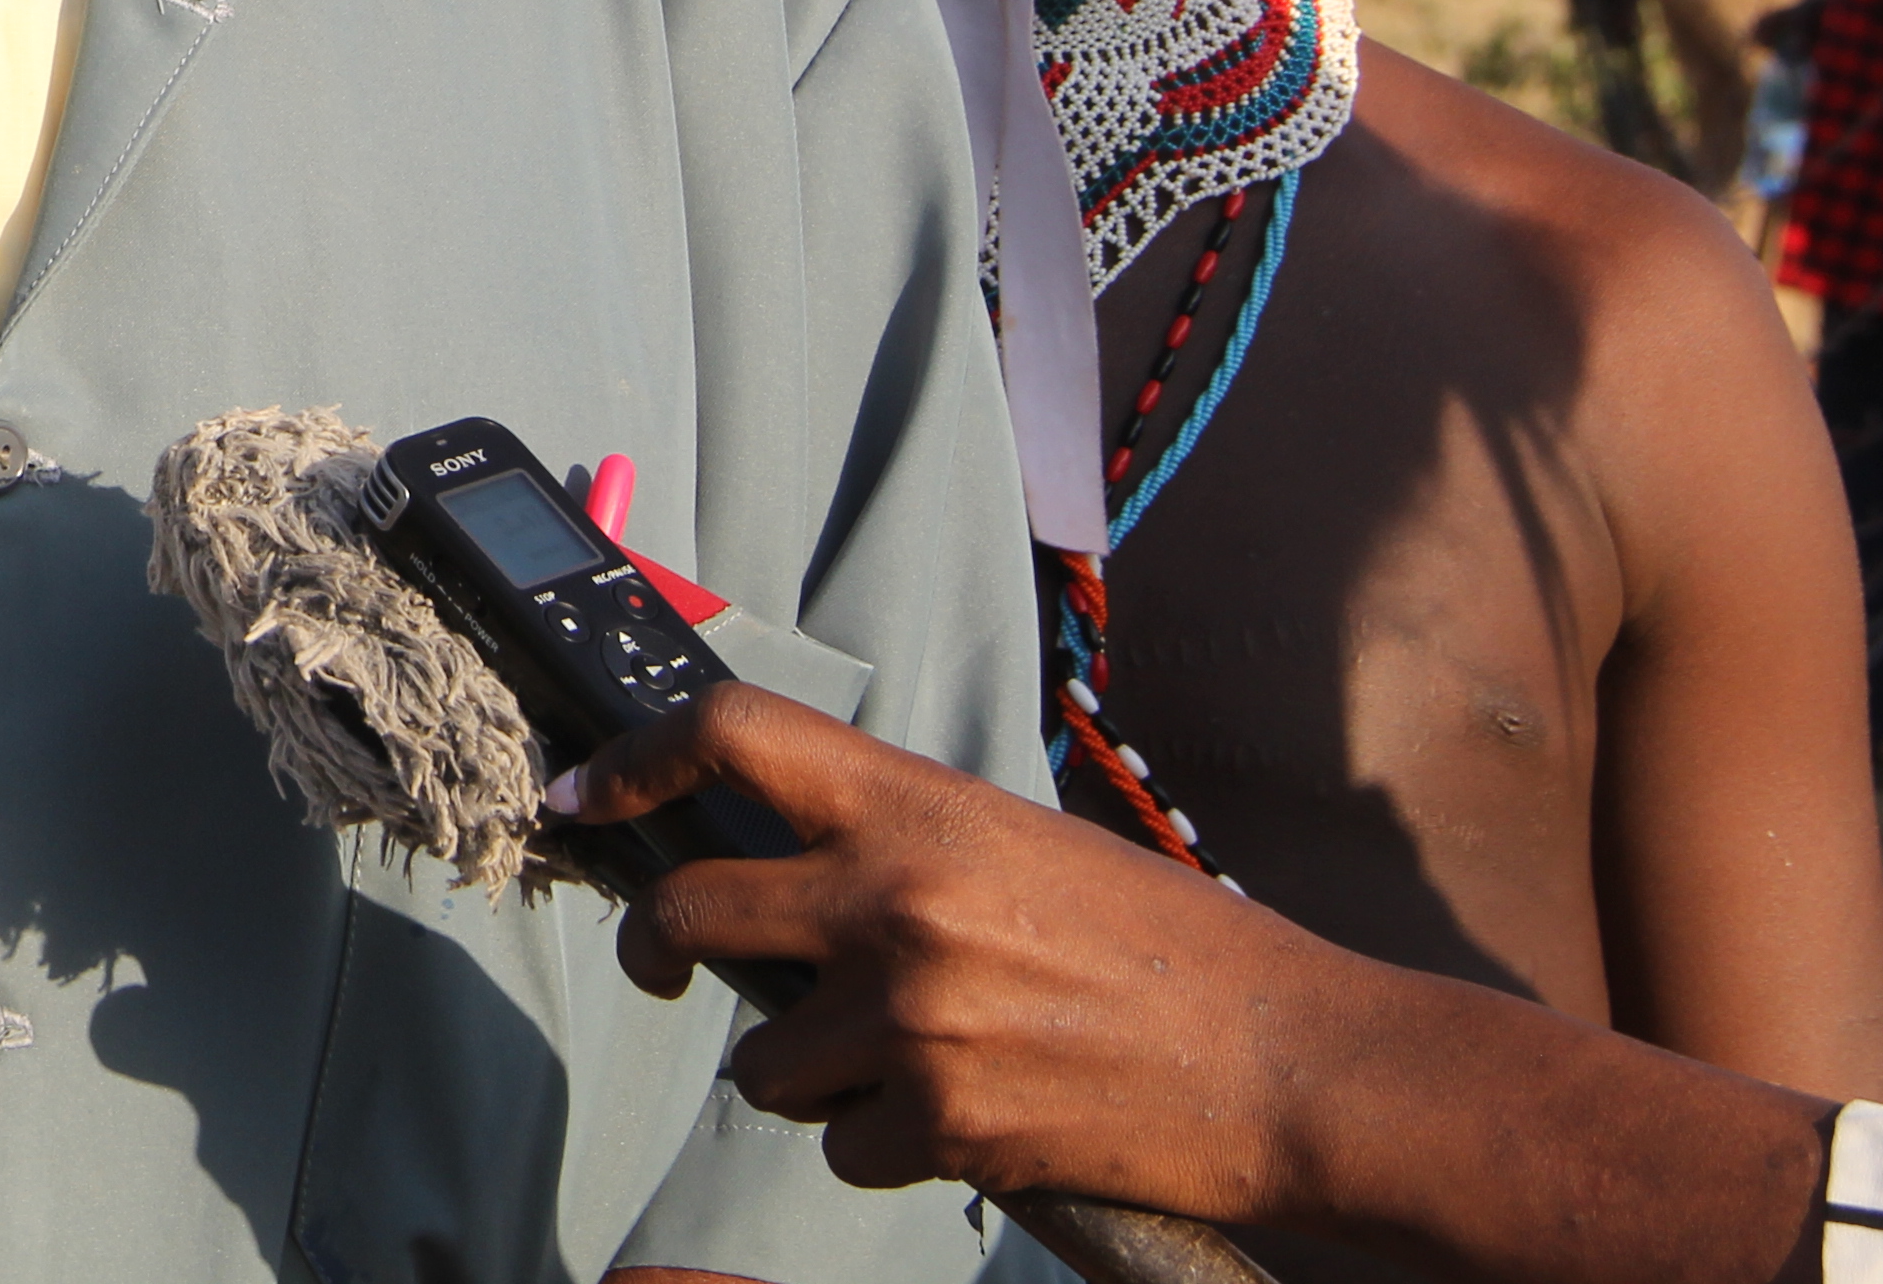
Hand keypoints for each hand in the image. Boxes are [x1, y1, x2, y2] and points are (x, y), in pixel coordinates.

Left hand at [558, 687, 1841, 1283]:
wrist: (1297, 1065)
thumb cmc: (1174, 952)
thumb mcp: (1026, 849)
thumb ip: (904, 844)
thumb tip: (789, 860)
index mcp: (920, 808)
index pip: (730, 735)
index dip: (634, 762)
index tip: (585, 796)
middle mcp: (894, 901)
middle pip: (693, 911)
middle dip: (661, 947)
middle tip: (665, 963)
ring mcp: (909, 1019)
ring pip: (763, 1058)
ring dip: (807, 1073)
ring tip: (904, 1063)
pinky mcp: (938, 1124)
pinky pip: (843, 1148)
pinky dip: (884, 1147)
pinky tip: (965, 1121)